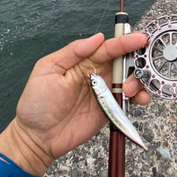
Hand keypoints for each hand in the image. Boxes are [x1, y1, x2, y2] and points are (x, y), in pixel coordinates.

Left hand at [0, 32, 148, 176]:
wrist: (37, 138)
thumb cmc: (36, 103)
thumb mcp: (48, 69)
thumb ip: (72, 52)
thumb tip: (97, 38)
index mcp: (83, 61)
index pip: (107, 48)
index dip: (123, 43)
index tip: (138, 39)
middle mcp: (97, 74)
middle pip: (123, 62)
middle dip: (135, 61)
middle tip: (137, 68)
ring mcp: (105, 92)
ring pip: (130, 79)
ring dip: (138, 81)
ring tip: (130, 89)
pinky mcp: (110, 109)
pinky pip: (129, 100)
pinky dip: (139, 97)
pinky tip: (138, 99)